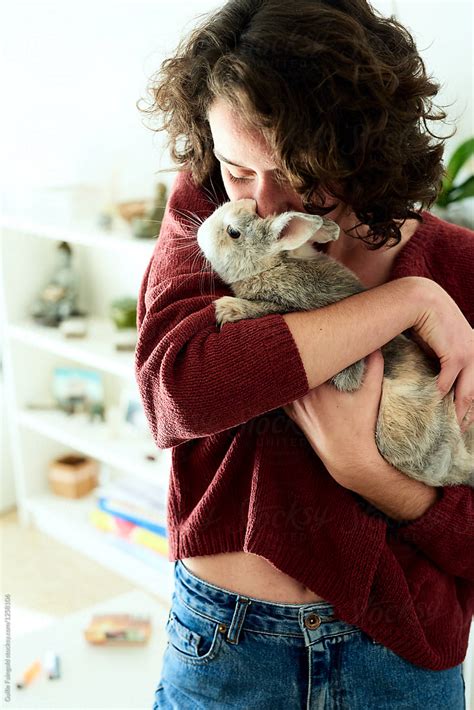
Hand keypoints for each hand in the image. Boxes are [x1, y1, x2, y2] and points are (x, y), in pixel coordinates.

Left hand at [284, 350, 386, 489]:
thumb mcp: (372, 393)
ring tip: (297, 353)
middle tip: (307, 338)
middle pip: (295, 366)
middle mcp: (302, 395)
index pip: (310, 357)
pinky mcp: (294, 416)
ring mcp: (295, 407)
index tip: (320, 335)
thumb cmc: (362, 426)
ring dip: (292, 369)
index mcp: (318, 386)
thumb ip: (374, 366)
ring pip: (286, 380)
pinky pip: (284, 395)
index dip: (314, 343)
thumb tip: (375, 344)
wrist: (350, 458)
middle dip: (300, 352)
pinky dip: (287, 385)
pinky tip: (290, 376)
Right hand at [410, 278, 472, 429]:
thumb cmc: (423, 319)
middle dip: (468, 414)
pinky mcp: (456, 354)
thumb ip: (440, 360)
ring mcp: (469, 353)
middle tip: (460, 432)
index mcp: (473, 350)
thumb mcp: (437, 343)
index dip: (470, 404)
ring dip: (458, 412)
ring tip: (450, 428)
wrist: (419, 299)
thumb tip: (436, 382)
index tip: (462, 419)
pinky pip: (448, 382)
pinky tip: (433, 404)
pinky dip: (441, 395)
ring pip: (467, 392)